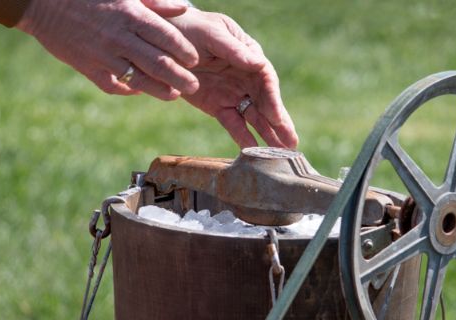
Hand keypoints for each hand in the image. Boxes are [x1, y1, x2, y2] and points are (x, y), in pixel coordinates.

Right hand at [16, 0, 200, 99]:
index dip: (184, 51)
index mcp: (131, 14)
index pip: (166, 37)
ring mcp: (103, 55)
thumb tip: (183, 7)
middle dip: (180, 77)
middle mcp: (119, 37)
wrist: (43, 2)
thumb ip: (155, 1)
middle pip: (158, 63)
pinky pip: (114, 86)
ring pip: (139, 79)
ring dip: (160, 90)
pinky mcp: (88, 68)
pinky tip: (140, 91)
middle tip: (194, 85)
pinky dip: (129, 90)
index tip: (194, 60)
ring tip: (174, 95)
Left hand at [168, 9, 297, 147]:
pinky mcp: (218, 107)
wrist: (163, 41)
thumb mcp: (212, 33)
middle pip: (266, 102)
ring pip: (253, 117)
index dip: (273, 99)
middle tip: (292, 143)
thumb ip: (233, 49)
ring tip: (280, 154)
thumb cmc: (192, 29)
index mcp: (249, 55)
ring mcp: (233, 94)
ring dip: (267, 134)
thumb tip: (257, 62)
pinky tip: (253, 151)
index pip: (266, 79)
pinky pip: (233, 124)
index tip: (276, 116)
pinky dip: (242, 137)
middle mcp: (246, 77)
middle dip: (279, 123)